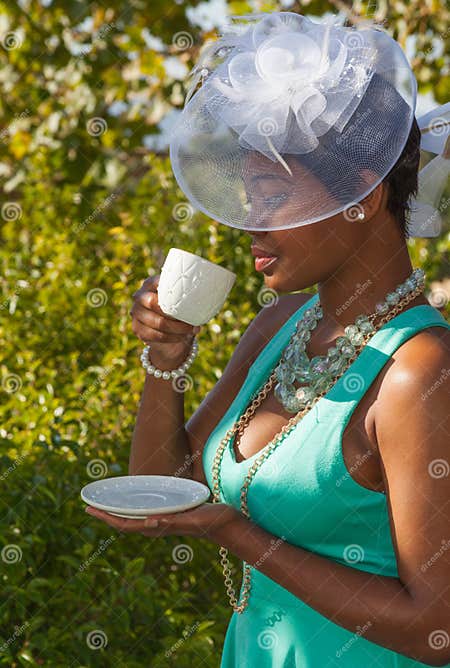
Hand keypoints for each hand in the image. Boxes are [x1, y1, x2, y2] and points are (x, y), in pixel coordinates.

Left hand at [84, 501, 240, 542]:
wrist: (228, 525)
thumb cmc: (212, 521)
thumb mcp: (193, 519)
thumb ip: (172, 521)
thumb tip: (149, 520)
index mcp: (158, 526)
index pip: (125, 524)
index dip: (105, 517)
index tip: (89, 509)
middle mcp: (158, 525)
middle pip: (125, 521)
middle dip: (106, 515)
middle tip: (88, 506)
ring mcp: (164, 521)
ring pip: (134, 518)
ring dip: (118, 512)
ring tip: (104, 504)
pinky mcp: (171, 515)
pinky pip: (145, 513)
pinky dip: (133, 508)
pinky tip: (132, 501)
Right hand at [130, 275, 201, 367]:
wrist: (169, 332)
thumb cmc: (180, 311)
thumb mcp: (184, 301)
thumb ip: (190, 296)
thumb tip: (209, 297)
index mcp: (150, 283)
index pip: (158, 283)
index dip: (171, 289)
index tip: (188, 296)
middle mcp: (140, 296)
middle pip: (154, 303)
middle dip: (176, 314)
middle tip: (193, 322)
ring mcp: (136, 312)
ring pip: (158, 322)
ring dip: (177, 329)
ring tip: (192, 330)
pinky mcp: (137, 328)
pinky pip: (155, 335)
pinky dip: (172, 338)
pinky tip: (182, 337)